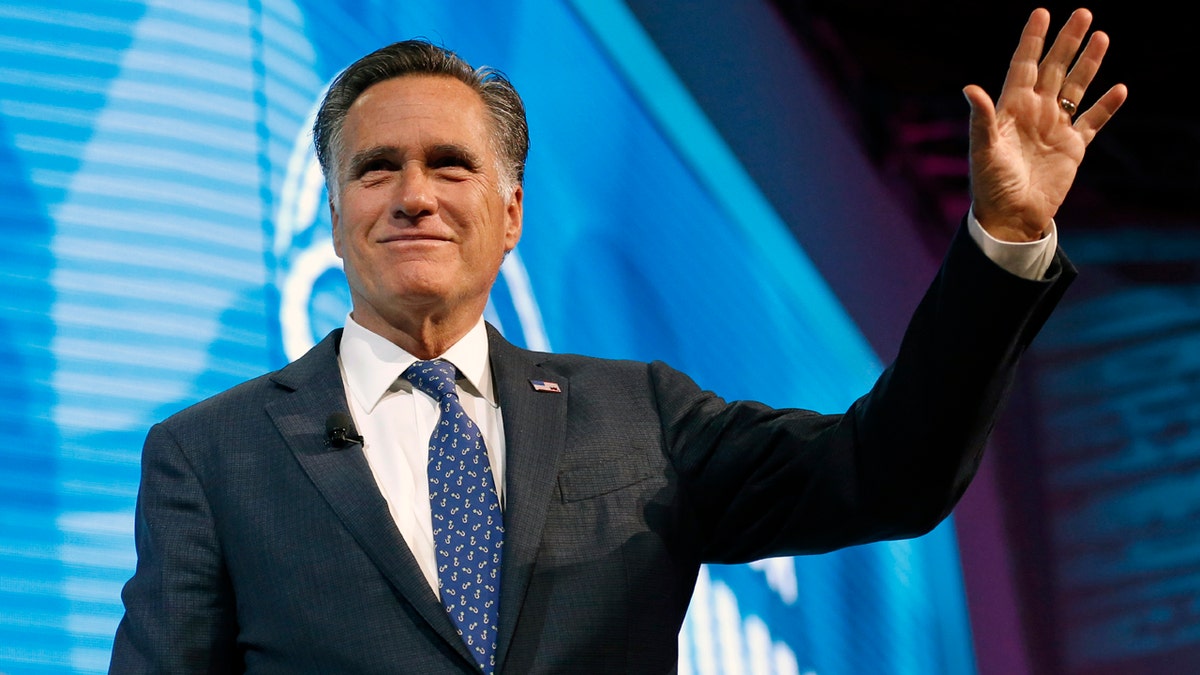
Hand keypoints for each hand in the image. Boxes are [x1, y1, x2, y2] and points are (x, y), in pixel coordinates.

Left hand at [963, 8, 1127, 241]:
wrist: (1011, 216)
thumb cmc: (990, 185)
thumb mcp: (984, 150)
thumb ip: (981, 119)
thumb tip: (970, 88)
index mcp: (1011, 109)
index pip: (1024, 66)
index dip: (1032, 40)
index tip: (1041, 13)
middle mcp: (1035, 113)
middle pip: (1054, 69)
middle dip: (1067, 42)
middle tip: (1083, 13)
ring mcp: (1055, 128)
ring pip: (1076, 89)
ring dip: (1089, 65)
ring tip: (1102, 37)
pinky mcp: (1073, 148)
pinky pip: (1093, 122)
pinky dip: (1106, 107)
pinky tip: (1119, 89)